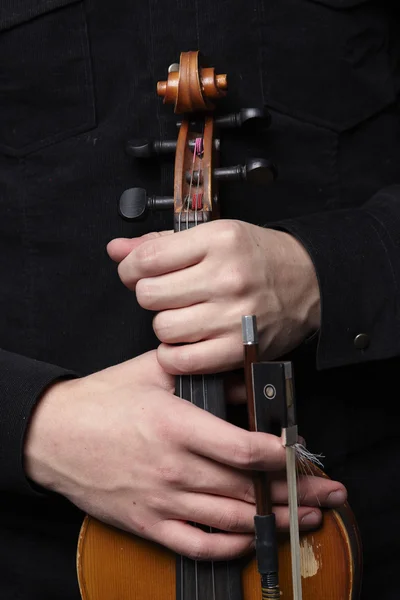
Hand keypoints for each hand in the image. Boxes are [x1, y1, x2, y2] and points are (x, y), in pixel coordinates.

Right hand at [24, 351, 343, 560]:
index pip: (241, 448)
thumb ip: (202, 374)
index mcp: (176, 427)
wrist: (53, 435)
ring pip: (230, 519)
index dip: (279, 455)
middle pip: (246, 488)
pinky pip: (196, 544)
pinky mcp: (148, 522)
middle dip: (294, 492)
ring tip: (306, 518)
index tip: (301, 453)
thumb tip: (244, 382)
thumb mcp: (151, 371)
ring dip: (274, 521)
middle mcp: (174, 468)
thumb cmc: (101, 400)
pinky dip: (229, 546)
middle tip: (327, 493)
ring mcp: (161, 500)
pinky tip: (251, 539)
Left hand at [107, 220, 320, 373]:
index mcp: (218, 241)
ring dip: (165, 324)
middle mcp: (226, 277)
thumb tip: (116, 249)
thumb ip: (160, 243)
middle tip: (167, 294)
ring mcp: (233, 316)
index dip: (131, 269)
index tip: (137, 273)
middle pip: (149, 296)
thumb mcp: (213, 235)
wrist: (308, 282)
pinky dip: (174, 354)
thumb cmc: (258, 257)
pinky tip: (186, 341)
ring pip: (162, 328)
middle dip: (150, 296)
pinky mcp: (238, 348)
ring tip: (184, 315)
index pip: (147, 259)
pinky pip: (182, 360)